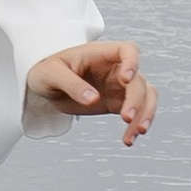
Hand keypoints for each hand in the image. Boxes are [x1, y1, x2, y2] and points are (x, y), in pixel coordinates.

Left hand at [27, 39, 155, 143]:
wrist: (45, 86)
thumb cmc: (46, 71)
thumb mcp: (51, 74)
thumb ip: (71, 84)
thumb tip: (93, 99)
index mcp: (100, 53)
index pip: (127, 50)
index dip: (132, 61)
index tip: (126, 79)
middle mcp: (115, 68)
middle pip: (139, 80)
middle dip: (137, 100)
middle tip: (126, 118)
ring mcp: (119, 85)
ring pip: (145, 96)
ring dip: (145, 115)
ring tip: (134, 134)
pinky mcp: (118, 102)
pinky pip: (136, 112)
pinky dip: (136, 126)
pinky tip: (128, 140)